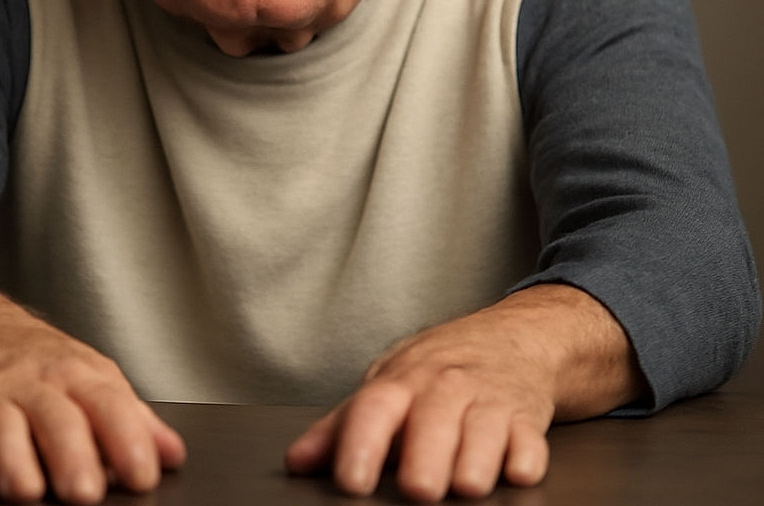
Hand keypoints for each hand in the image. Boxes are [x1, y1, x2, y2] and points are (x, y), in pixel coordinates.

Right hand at [0, 272, 184, 503]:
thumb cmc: (37, 359)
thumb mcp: (91, 374)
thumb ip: (133, 418)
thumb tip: (172, 455)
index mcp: (78, 374)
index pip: (110, 404)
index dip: (129, 440)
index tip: (143, 474)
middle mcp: (35, 384)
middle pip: (57, 419)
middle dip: (72, 457)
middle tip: (86, 493)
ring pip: (1, 429)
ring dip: (14, 462)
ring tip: (28, 491)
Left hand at [285, 284, 645, 500]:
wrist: (511, 338)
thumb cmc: (438, 371)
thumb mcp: (388, 386)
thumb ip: (343, 427)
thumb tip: (297, 462)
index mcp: (401, 382)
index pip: (374, 407)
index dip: (360, 443)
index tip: (351, 480)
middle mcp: (445, 387)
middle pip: (433, 420)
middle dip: (425, 457)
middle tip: (417, 489)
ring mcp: (489, 401)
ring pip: (484, 432)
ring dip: (475, 462)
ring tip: (465, 486)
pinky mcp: (529, 419)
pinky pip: (530, 442)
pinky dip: (525, 459)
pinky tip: (516, 470)